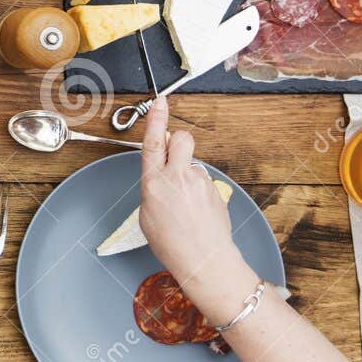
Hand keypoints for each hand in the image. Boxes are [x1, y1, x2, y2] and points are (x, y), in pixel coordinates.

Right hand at [137, 98, 255, 321]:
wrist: (204, 260)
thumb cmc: (172, 243)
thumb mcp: (146, 214)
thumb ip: (153, 187)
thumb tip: (161, 175)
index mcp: (155, 183)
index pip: (154, 142)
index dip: (157, 119)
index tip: (160, 102)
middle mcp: (178, 178)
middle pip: (182, 138)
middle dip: (178, 140)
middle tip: (174, 156)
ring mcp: (200, 183)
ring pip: (193, 163)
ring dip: (188, 174)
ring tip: (186, 203)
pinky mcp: (215, 190)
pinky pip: (203, 181)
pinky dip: (198, 190)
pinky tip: (196, 210)